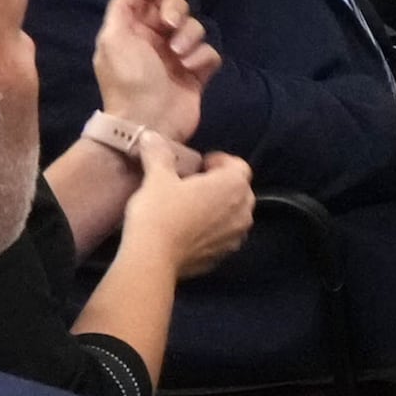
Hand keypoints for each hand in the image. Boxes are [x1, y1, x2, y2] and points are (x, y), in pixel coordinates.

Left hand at [91, 0, 217, 142]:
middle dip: (176, 12)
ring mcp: (177, 55)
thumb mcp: (113, 39)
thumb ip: (122, 5)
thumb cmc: (127, 80)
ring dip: (189, 38)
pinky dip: (201, 59)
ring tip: (179, 58)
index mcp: (131, 28)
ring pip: (195, 27)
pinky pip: (209, 52)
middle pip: (174, 5)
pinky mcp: (197, 72)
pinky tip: (190, 71)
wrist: (148, 122)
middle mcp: (154, 38)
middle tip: (169, 29)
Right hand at [127, 141, 260, 277]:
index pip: (239, 166)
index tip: (201, 164)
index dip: (220, 161)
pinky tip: (189, 230)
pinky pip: (224, 235)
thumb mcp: (157, 178)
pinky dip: (213, 229)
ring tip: (192, 207)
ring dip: (219, 207)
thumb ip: (159, 154)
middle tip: (193, 184)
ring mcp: (237, 236)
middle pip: (239, 190)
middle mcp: (244, 211)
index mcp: (233, 186)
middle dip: (220, 184)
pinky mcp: (225, 255)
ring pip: (234, 214)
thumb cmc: (159, 212)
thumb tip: (150, 136)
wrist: (153, 258)